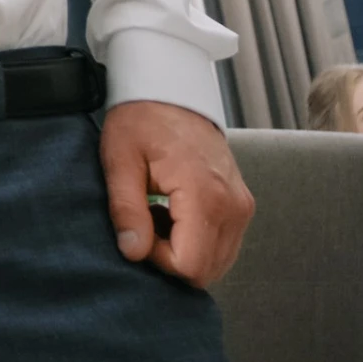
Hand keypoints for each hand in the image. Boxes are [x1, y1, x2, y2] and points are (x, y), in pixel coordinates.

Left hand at [101, 100, 253, 287]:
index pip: (190, 265)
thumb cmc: (142, 119)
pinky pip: (223, 243)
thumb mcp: (120, 159)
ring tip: (158, 213)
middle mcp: (233, 206)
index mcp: (205, 195)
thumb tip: (133, 252)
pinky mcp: (241, 204)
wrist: (172, 91)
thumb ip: (126, 208)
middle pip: (207, 270)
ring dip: (184, 250)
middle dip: (171, 258)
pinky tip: (173, 212)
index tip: (138, 229)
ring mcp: (242, 207)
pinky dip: (197, 239)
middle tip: (145, 222)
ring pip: (217, 261)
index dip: (158, 259)